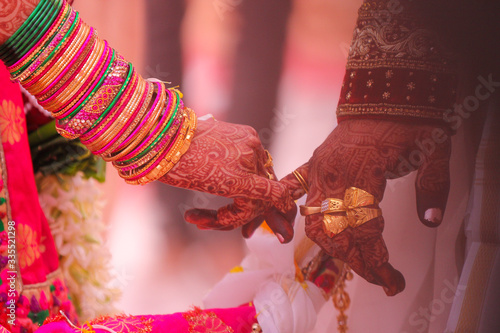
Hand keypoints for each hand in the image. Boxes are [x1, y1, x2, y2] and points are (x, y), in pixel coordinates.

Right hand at [160, 117, 295, 242]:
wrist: (156, 139)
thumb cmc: (167, 147)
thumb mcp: (201, 155)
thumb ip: (223, 169)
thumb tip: (233, 197)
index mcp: (246, 137)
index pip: (265, 171)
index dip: (266, 197)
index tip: (254, 216)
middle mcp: (253, 146)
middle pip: (267, 189)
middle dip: (254, 215)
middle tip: (247, 233)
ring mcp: (250, 160)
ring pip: (257, 203)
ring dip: (230, 220)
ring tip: (201, 221)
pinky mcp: (242, 178)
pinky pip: (249, 208)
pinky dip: (227, 220)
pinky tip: (197, 218)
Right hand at [281, 119, 450, 294]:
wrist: (384, 91)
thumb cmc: (408, 118)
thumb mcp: (434, 147)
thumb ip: (434, 184)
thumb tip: (430, 219)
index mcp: (362, 169)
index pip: (364, 227)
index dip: (377, 259)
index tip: (392, 280)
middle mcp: (334, 172)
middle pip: (335, 231)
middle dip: (356, 261)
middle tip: (380, 278)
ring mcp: (319, 168)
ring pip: (313, 220)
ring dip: (331, 247)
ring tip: (353, 261)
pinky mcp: (314, 164)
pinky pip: (290, 188)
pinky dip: (280, 210)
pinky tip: (269, 229)